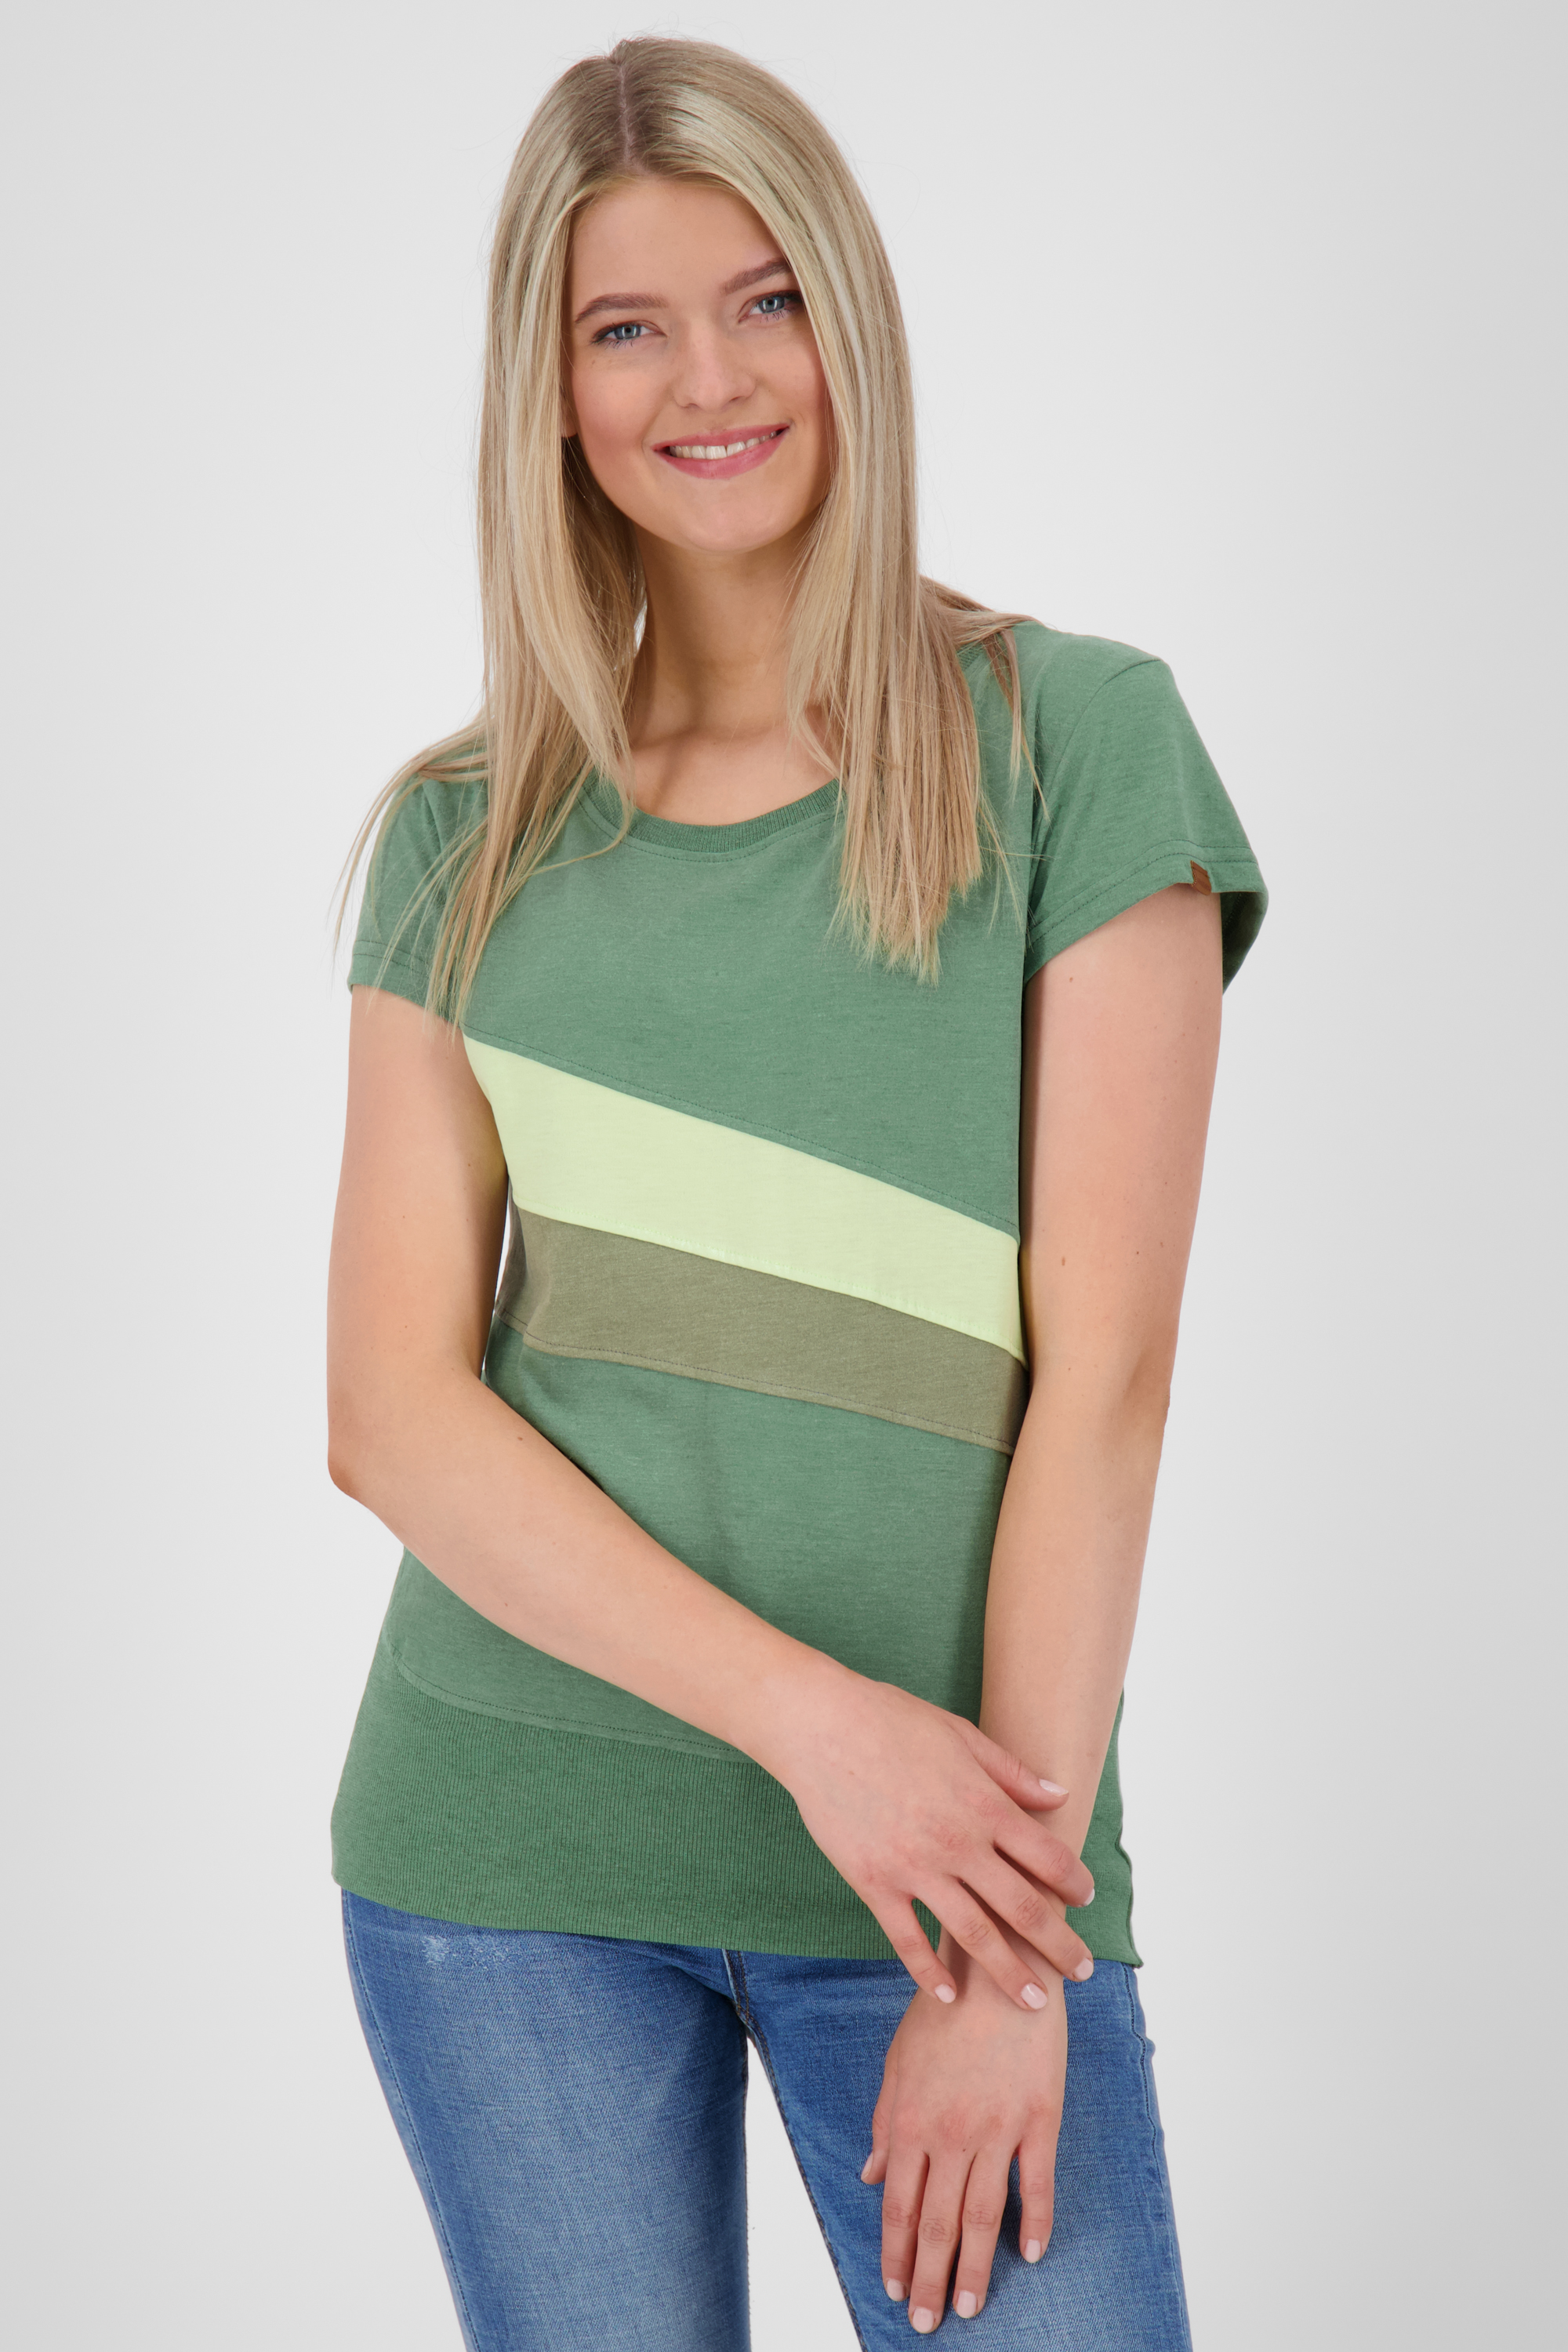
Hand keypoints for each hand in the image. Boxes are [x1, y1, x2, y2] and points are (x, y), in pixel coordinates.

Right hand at [758, 1664, 1094, 2007]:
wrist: (820, 1727)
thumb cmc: (891, 1721)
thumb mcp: (961, 1735)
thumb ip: (1012, 1773)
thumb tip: (1059, 1797)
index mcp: (984, 1804)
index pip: (1048, 1857)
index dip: (1075, 1882)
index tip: (1085, 1900)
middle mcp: (957, 1843)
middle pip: (1023, 1907)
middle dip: (1059, 1945)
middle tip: (1082, 1971)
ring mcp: (915, 1868)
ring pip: (974, 1935)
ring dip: (1009, 1973)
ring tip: (1035, 2002)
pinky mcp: (874, 1883)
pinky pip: (907, 1939)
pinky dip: (929, 1971)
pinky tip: (949, 1995)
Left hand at [862, 1937, 1067, 2330]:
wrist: (999, 1963)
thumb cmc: (945, 2009)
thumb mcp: (900, 2061)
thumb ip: (887, 2121)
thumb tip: (872, 2174)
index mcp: (912, 2120)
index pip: (900, 2206)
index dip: (896, 2253)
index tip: (895, 2289)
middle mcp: (952, 2133)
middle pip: (938, 2224)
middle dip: (930, 2279)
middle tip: (928, 2322)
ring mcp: (999, 2128)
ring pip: (983, 2217)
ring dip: (974, 2269)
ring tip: (968, 2306)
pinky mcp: (1041, 2117)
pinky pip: (1038, 2184)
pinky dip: (1035, 2223)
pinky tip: (1030, 2254)